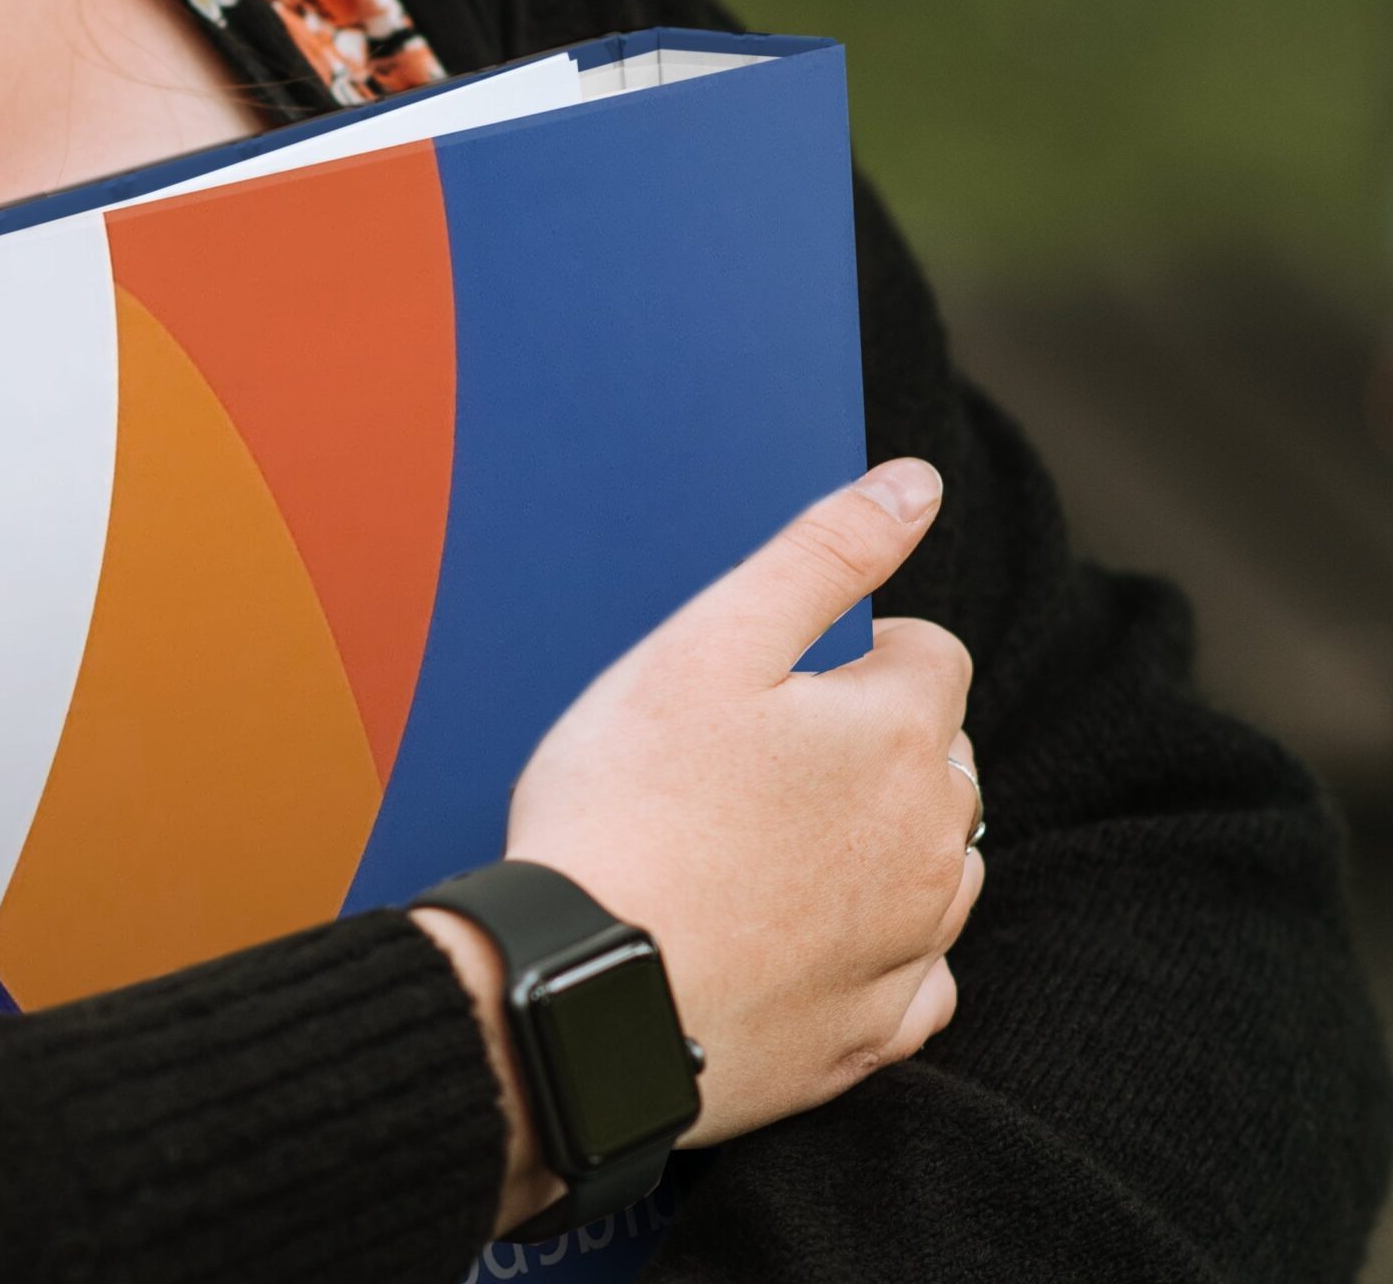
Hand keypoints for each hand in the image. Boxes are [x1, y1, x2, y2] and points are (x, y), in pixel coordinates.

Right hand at [416, 458, 983, 1228]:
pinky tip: (793, 928)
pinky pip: (914, 975)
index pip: (930, 652)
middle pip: (938, 754)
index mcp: (899, 734)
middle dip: (869, 738)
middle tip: (745, 751)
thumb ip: (824, 553)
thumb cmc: (628, 803)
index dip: (850, 648)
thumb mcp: (710, 640)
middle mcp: (936, 844)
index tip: (766, 680)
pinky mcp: (871, 1035)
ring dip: (879, 836)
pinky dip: (874, 947)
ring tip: (758, 834)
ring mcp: (910, 948)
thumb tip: (917, 484)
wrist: (581, 991)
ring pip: (937, 860)